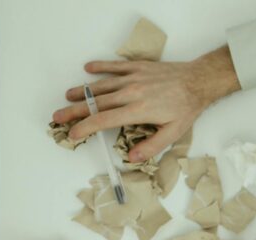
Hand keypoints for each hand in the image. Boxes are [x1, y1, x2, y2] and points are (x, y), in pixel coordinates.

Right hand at [53, 46, 240, 161]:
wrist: (198, 81)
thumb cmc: (186, 108)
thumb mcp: (173, 133)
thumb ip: (151, 146)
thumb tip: (132, 157)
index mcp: (138, 110)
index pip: (103, 120)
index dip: (85, 128)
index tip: (73, 134)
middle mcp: (131, 92)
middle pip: (96, 103)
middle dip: (74, 111)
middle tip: (58, 117)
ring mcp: (133, 77)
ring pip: (102, 85)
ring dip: (83, 91)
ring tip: (67, 96)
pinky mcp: (138, 67)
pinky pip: (115, 66)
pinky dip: (100, 67)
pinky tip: (88, 69)